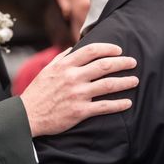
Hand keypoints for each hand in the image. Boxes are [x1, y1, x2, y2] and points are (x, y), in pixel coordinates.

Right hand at [20, 43, 137, 136]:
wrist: (28, 116)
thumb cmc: (37, 92)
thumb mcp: (46, 70)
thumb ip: (61, 58)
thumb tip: (72, 48)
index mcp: (65, 65)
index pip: (92, 50)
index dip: (108, 48)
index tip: (118, 50)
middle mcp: (73, 77)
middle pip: (104, 65)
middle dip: (122, 62)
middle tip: (133, 62)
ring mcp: (78, 94)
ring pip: (108, 85)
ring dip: (125, 82)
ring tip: (135, 80)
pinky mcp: (80, 111)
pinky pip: (104, 106)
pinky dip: (118, 104)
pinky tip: (128, 103)